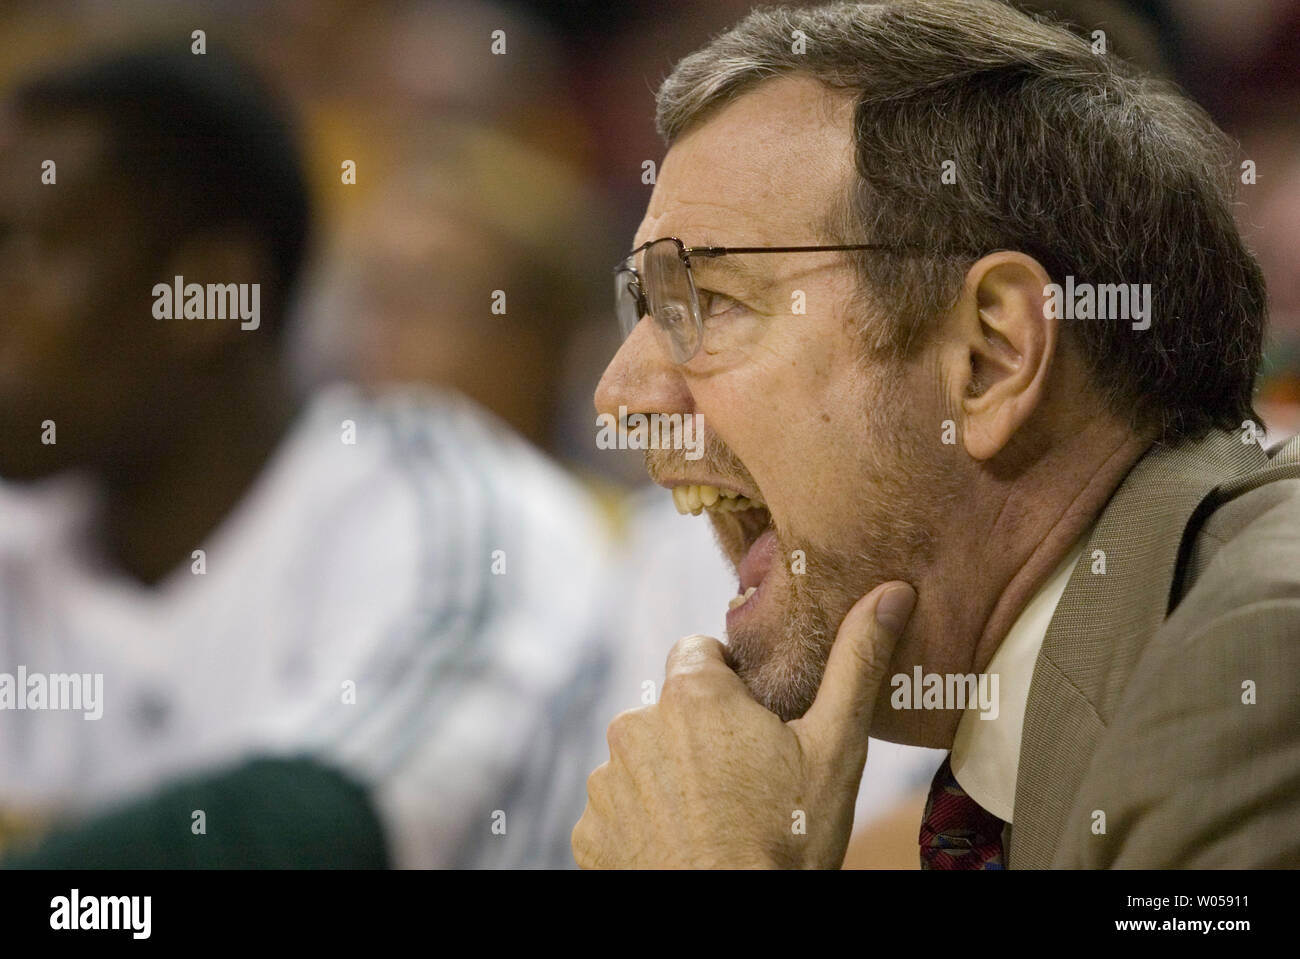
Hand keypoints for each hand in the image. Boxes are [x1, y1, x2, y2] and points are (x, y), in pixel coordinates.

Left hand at [572, 581, 916, 868]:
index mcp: (693, 694)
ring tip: (715, 819)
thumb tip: (891, 592)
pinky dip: (642, 824)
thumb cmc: (787, 839)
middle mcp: (635, 725)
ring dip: (669, 779)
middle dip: (700, 734)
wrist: (734, 924)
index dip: (729, 681)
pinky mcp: (590, 831)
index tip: (755, 719)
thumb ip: (856, 663)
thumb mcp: (835, 748)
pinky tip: (682, 846)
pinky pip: (617, 811)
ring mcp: (607, 781)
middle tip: (744, 779)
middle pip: (670, 710)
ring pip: (643, 761)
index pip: (698, 652)